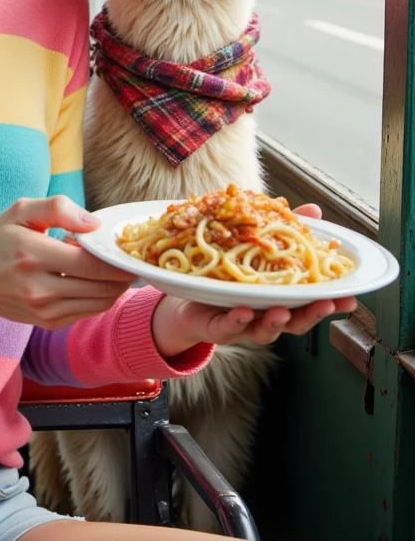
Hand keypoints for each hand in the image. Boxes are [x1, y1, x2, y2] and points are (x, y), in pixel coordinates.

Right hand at [0, 196, 136, 342]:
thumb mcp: (20, 211)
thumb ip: (58, 208)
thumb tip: (93, 224)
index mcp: (32, 255)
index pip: (92, 263)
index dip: (117, 257)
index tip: (126, 246)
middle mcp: (38, 288)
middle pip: (102, 286)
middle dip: (122, 272)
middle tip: (127, 257)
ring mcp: (44, 310)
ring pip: (100, 302)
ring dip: (115, 286)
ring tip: (112, 267)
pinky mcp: (48, 323)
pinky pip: (89, 311)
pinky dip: (100, 296)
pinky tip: (94, 280)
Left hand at [150, 200, 356, 357]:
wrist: (188, 300)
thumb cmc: (231, 274)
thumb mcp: (256, 248)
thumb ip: (284, 231)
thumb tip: (315, 210)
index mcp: (280, 297)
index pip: (311, 302)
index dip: (332, 302)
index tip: (352, 298)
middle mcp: (266, 315)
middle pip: (296, 321)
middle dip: (312, 314)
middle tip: (327, 304)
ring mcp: (243, 324)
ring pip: (265, 330)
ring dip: (275, 322)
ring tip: (282, 311)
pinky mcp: (217, 327)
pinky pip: (228, 327)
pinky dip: (236, 321)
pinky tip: (242, 311)